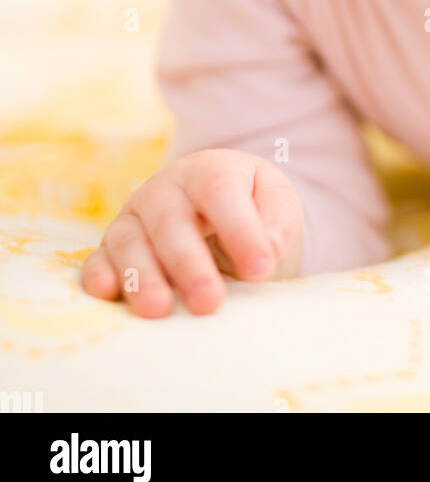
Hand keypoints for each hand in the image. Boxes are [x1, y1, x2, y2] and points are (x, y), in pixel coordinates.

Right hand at [81, 148, 303, 316]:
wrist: (216, 205)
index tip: (261, 270)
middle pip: (171, 221)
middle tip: (209, 301)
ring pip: (130, 241)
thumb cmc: (250, 206)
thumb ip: (279, 218)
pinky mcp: (111, 248)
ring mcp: (134, 218)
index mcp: (209, 172)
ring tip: (159, 308)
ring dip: (142, 276)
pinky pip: (97, 259)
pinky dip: (98, 276)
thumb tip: (271, 247)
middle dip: (188, 264)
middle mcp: (165, 191)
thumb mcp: (275, 200)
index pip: (220, 193)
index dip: (240, 231)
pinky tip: (107, 293)